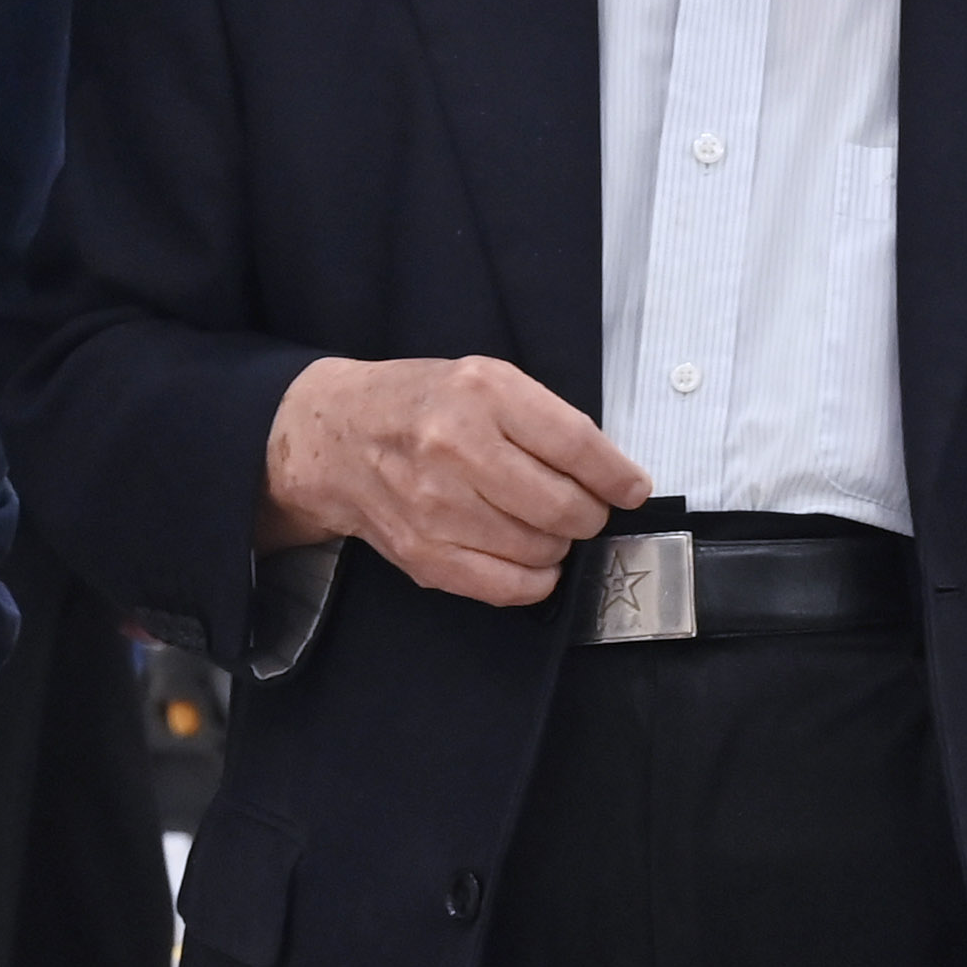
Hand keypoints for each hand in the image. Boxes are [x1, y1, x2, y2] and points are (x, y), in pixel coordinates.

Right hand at [259, 353, 649, 603]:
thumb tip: (609, 475)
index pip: (577, 446)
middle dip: (589, 514)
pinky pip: (508, 588)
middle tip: (583, 508)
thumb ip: (544, 419)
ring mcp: (437, 507)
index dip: (617, 476)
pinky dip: (535, 581)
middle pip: (563, 506)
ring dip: (558, 545)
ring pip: (541, 550)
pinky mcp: (424, 554)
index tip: (632, 489)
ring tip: (542, 526)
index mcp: (481, 393)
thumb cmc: (419, 404)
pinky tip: (531, 561)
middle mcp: (457, 449)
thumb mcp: (483, 379)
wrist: (334, 438)